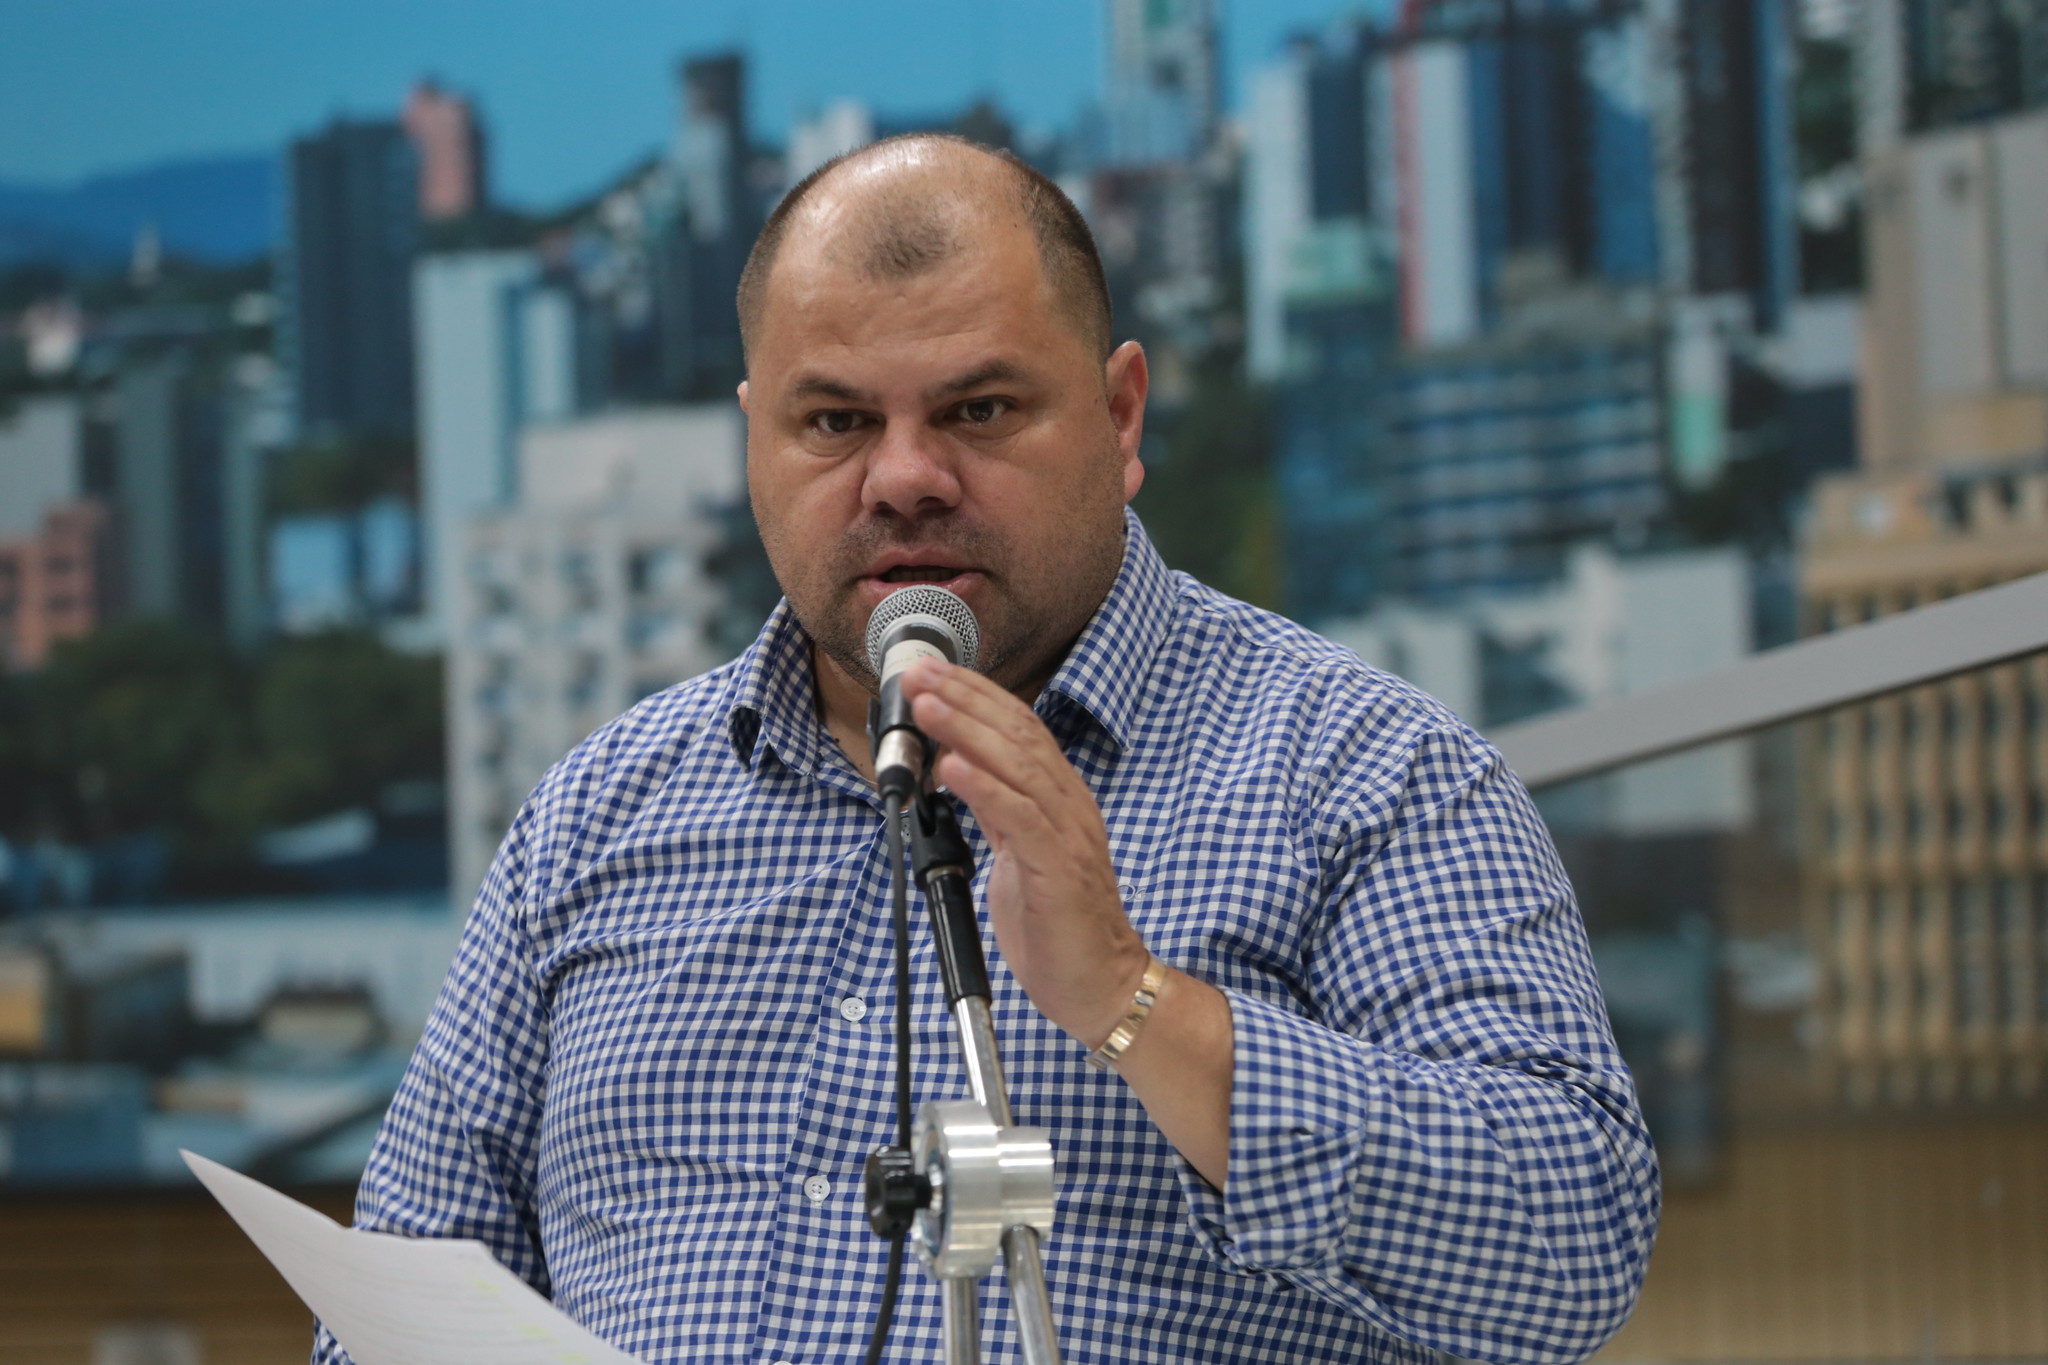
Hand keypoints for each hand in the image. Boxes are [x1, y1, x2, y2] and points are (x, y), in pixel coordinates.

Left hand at [899, 658, 1149, 1045]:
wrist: (1100, 985)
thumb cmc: (1057, 925)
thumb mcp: (1017, 854)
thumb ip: (996, 810)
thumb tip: (958, 768)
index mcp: (1060, 799)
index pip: (1020, 727)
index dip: (975, 695)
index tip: (932, 674)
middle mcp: (1069, 806)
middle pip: (1018, 734)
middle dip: (965, 699)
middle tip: (918, 675)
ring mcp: (1068, 835)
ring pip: (1019, 765)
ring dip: (967, 731)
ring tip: (926, 707)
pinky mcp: (1059, 869)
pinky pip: (1020, 818)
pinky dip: (984, 788)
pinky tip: (952, 768)